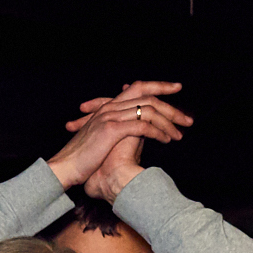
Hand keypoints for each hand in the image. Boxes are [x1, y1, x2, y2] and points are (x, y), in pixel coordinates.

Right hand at [46, 80, 189, 193]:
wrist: (65, 167)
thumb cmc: (83, 159)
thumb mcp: (103, 139)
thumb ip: (121, 130)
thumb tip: (141, 132)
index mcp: (109, 107)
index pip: (139, 87)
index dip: (159, 86)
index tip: (177, 88)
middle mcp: (111, 107)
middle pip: (149, 97)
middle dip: (172, 107)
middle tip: (188, 119)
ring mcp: (111, 117)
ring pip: (149, 111)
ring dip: (169, 122)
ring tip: (180, 134)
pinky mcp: (112, 130)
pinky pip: (142, 126)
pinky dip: (158, 132)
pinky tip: (166, 140)